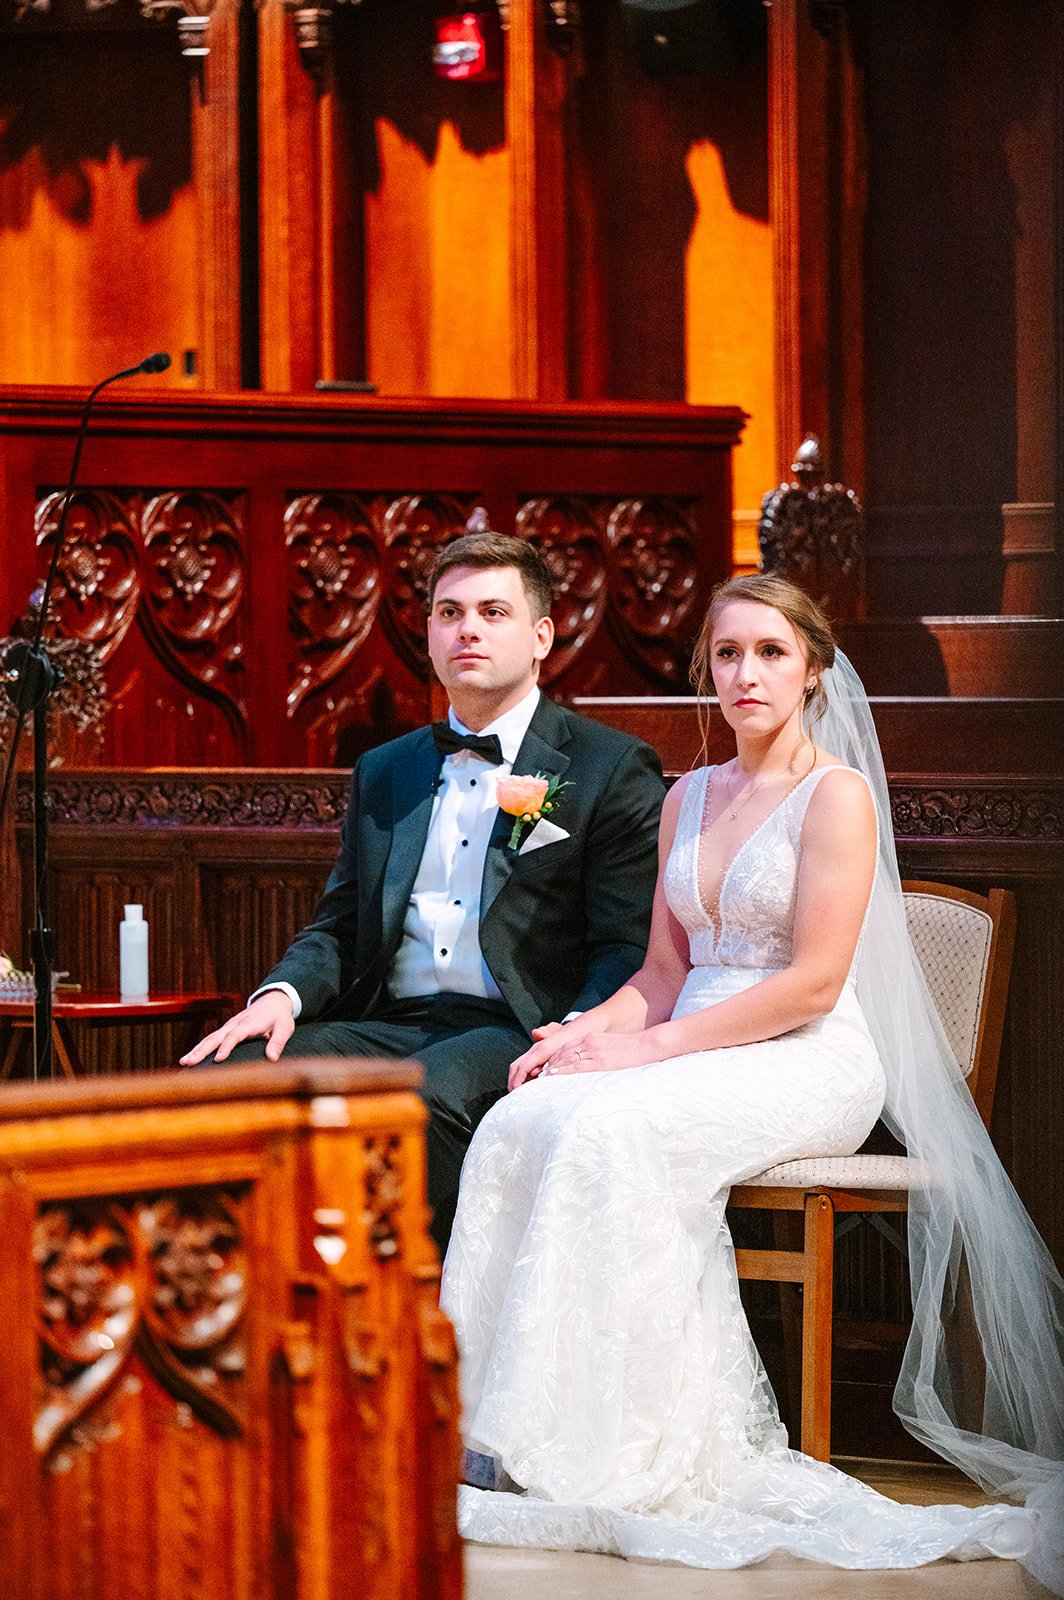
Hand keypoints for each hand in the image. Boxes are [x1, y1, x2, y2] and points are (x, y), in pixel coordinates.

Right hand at [180, 990, 294, 1065]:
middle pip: (216, 1037)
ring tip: (183, 1062)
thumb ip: (278, 1042)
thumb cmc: (279, 1016)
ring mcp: (228, 1026)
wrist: (273, 1000)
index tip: (218, 1059)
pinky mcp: (226, 1029)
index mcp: (249, 1023)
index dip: (227, 1047)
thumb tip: (272, 1058)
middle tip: (189, 1062)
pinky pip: (211, 1039)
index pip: (235, 1035)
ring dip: (196, 1050)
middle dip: (202, 1050)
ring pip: (210, 1038)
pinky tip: (190, 1058)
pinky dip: (200, 1048)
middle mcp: (235, 1024)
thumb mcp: (285, 1028)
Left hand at [509, 1025, 650, 1088]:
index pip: (565, 1048)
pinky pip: (576, 1065)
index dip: (552, 1059)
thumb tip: (592, 1068)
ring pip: (564, 1058)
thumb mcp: (611, 1049)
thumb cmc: (634, 1051)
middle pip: (560, 1052)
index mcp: (591, 1039)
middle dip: (546, 1064)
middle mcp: (588, 1042)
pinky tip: (552, 1076)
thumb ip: (597, 1055)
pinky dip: (562, 1070)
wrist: (650, 1046)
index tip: (541, 1069)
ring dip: (549, 1068)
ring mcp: (593, 1050)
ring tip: (537, 1079)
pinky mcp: (600, 1060)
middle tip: (533, 1076)